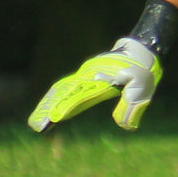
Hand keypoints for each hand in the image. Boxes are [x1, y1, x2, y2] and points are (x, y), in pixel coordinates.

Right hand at [26, 38, 161, 132]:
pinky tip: (48, 111)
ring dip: (47, 105)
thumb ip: (132, 105)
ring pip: (61, 90)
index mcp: (99, 78)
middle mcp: (87, 76)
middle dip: (48, 108)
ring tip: (36, 122)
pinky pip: (66, 89)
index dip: (65, 107)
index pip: (78, 94)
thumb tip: (123, 126)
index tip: (54, 118)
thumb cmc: (143, 69)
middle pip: (62, 92)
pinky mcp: (85, 78)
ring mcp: (85, 76)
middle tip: (35, 126)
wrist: (140, 50)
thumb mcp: (142, 87)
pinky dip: (55, 100)